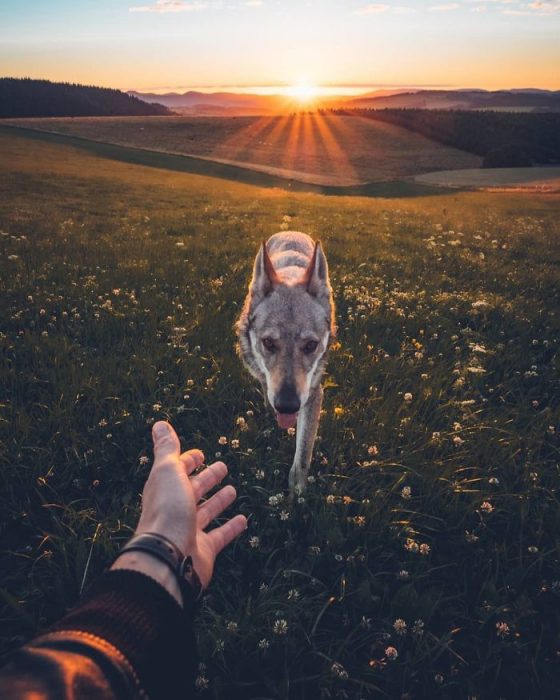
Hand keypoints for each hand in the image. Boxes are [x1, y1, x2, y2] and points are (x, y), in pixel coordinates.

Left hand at [112, 421, 246, 603]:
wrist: (169, 558)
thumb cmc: (168, 511)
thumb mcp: (167, 472)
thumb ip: (167, 448)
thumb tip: (159, 423)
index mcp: (165, 489)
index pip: (177, 471)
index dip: (188, 461)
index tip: (201, 454)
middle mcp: (176, 509)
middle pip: (193, 490)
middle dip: (206, 478)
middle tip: (223, 467)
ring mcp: (190, 530)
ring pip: (207, 511)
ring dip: (219, 501)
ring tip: (233, 490)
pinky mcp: (204, 549)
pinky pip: (220, 535)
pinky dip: (232, 528)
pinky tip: (244, 520)